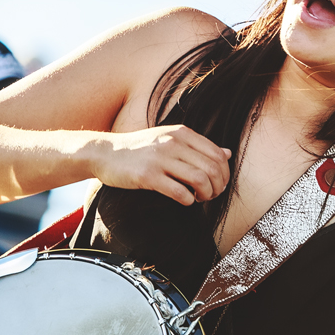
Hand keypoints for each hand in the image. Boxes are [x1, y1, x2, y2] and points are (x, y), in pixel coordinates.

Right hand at [89, 125, 232, 204]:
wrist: (106, 153)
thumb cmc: (141, 149)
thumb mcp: (170, 139)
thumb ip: (198, 146)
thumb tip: (227, 153)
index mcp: (182, 133)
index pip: (217, 154)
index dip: (224, 173)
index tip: (218, 184)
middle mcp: (173, 143)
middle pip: (212, 168)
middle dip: (217, 186)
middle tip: (211, 195)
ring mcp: (160, 159)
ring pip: (199, 180)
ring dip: (205, 194)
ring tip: (199, 198)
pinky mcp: (147, 176)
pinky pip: (179, 192)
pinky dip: (188, 200)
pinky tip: (185, 201)